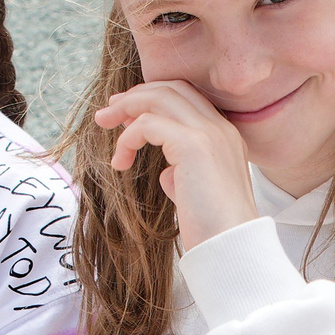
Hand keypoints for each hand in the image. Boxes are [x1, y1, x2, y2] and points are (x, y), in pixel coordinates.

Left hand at [92, 80, 259, 250]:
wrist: (231, 246)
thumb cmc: (213, 228)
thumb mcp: (197, 192)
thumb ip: (184, 174)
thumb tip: (166, 172)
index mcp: (225, 136)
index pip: (187, 97)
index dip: (153, 97)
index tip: (127, 112)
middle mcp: (220, 128)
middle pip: (172, 88)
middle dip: (135, 95)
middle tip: (107, 113)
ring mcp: (209, 133)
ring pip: (159, 98)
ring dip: (126, 108)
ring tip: (103, 125)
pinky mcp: (193, 145)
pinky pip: (148, 124)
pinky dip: (127, 138)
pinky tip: (119, 162)